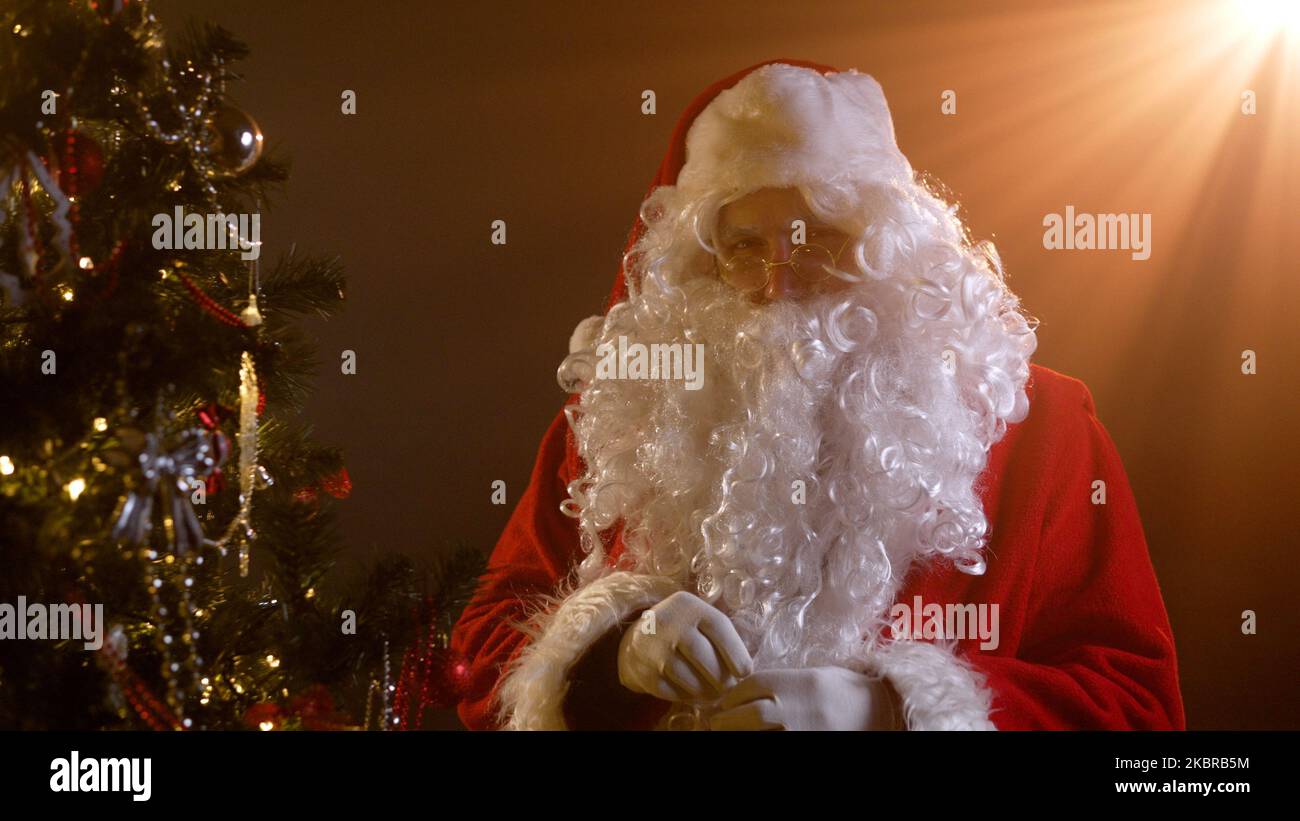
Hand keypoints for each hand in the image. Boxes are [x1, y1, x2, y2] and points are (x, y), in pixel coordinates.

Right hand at [618, 591, 752, 702]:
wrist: (640, 638)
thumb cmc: (683, 630)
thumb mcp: (700, 620)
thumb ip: (721, 637)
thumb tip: (744, 671)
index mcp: (688, 605)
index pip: (718, 626)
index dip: (736, 652)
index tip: (745, 672)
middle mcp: (668, 623)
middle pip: (703, 656)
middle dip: (722, 677)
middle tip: (730, 686)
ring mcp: (653, 648)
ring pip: (689, 678)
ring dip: (706, 690)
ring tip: (714, 692)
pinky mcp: (644, 672)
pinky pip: (673, 692)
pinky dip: (687, 696)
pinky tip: (693, 693)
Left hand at [708, 666, 902, 730]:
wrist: (881, 714)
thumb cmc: (847, 692)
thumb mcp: (814, 676)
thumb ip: (782, 680)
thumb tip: (746, 688)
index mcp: (797, 682)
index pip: (749, 685)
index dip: (732, 694)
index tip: (724, 700)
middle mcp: (795, 707)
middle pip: (744, 712)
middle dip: (727, 716)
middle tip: (717, 720)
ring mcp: (797, 731)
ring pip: (752, 732)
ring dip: (736, 730)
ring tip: (727, 730)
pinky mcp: (803, 745)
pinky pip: (770, 744)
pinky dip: (757, 741)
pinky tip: (751, 738)